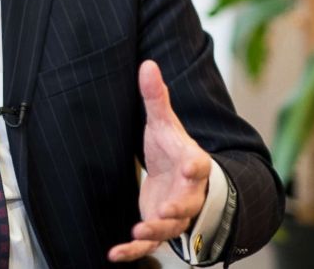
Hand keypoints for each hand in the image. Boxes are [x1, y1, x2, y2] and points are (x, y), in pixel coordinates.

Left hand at [108, 60, 211, 262]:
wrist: (180, 178)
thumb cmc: (173, 149)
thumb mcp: (164, 123)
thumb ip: (156, 97)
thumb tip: (148, 64)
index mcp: (191, 163)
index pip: (198, 164)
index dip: (195, 165)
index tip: (192, 165)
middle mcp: (187, 192)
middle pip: (188, 202)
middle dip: (178, 207)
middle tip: (166, 210)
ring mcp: (174, 213)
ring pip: (170, 227)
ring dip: (156, 230)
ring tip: (139, 231)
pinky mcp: (158, 226)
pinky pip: (149, 243)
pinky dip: (133, 251)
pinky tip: (115, 255)